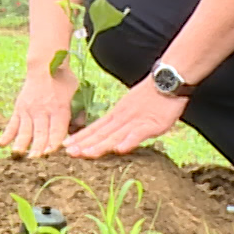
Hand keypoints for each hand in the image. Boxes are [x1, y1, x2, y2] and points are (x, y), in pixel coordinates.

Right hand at [0, 63, 80, 157]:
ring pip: (24, 130)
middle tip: (35, 160)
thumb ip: (78, 112)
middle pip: (40, 132)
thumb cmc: (63, 81)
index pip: (56, 129)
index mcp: (59, 108)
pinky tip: (1, 144)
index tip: (50, 154)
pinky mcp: (19, 109)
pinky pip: (12, 124)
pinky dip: (6, 134)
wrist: (44, 66)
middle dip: (37, 147)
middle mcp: (43, 110)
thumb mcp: (76, 93)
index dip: (53, 142)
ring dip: (21, 143)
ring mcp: (29, 110)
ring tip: (18, 155)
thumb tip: (79, 130)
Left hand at [62, 78, 188, 157]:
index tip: (66, 146)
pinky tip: (120, 149)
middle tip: (68, 153)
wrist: (167, 80)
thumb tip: (109, 137)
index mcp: (117, 115)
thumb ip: (120, 123)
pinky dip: (129, 141)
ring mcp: (136, 120)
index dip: (81, 137)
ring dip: (101, 145)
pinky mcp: (151, 123)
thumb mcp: (130, 108)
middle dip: (84, 144)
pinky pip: (139, 133)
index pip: (95, 128)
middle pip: (101, 133)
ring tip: (86, 153)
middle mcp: (122, 118)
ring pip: (116, 134)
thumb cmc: (151, 96)